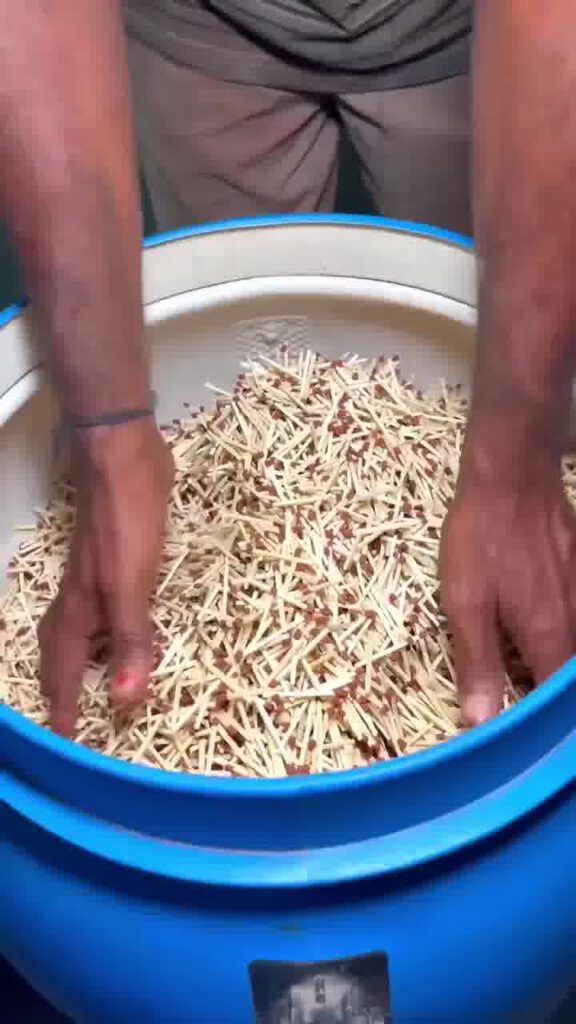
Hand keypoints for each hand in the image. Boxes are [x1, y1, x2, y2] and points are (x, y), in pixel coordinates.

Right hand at [38, 419, 173, 735]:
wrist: (121, 456)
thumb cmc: (125, 520)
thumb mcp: (132, 585)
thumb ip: (131, 640)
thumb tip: (125, 702)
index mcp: (80, 612)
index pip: (66, 675)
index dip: (67, 710)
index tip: (67, 746)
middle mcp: (81, 600)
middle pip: (62, 656)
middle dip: (64, 690)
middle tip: (73, 721)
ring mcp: (94, 577)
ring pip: (81, 631)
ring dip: (84, 661)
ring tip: (96, 683)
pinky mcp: (114, 558)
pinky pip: (103, 608)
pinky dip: (107, 630)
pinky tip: (124, 625)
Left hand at [440, 456, 575, 725]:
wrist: (513, 474)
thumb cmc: (483, 538)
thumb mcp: (466, 601)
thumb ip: (478, 662)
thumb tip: (481, 721)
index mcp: (549, 636)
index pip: (554, 698)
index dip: (543, 726)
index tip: (527, 740)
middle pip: (572, 675)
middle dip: (556, 698)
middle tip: (532, 710)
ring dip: (560, 662)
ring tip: (536, 672)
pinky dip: (567, 630)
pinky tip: (548, 625)